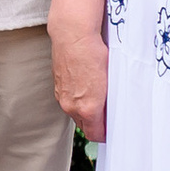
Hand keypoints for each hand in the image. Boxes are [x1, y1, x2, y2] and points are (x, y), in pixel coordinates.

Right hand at [51, 20, 108, 143]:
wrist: (72, 36)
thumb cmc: (94, 55)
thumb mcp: (111, 81)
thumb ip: (109, 103)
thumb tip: (112, 112)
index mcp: (87, 108)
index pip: (95, 135)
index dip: (105, 134)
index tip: (112, 129)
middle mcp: (71, 106)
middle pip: (84, 126)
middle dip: (95, 123)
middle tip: (108, 114)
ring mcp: (61, 96)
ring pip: (75, 113)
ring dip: (85, 111)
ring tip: (98, 97)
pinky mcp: (56, 86)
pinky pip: (68, 101)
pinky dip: (76, 99)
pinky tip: (86, 85)